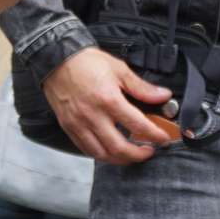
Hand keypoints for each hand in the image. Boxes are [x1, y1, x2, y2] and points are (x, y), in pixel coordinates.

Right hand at [43, 46, 175, 164]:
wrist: (56, 59)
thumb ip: (141, 87)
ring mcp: (79, 124)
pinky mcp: (68, 127)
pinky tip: (110, 151)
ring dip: (120, 159)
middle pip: (119, 147)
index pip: (137, 125)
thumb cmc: (86, 62)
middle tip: (149, 151)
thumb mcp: (119, 69)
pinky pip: (86, 149)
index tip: (163, 138)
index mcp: (108, 99)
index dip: (155, 135)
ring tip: (131, 154)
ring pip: (101, 154)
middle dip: (138, 154)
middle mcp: (93, 115)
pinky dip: (101, 155)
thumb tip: (163, 95)